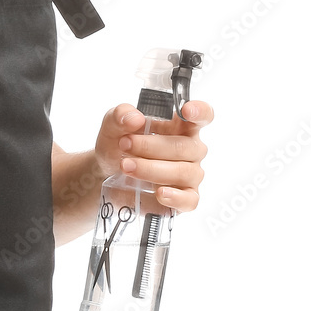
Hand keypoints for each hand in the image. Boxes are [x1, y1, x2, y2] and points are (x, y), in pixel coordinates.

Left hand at [93, 100, 212, 212]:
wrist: (107, 173)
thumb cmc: (120, 143)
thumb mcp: (113, 124)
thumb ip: (121, 115)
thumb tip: (135, 118)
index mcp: (180, 125)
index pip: (203, 115)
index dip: (199, 111)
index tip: (186, 110)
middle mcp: (191, 148)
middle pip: (185, 146)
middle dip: (150, 145)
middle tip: (125, 144)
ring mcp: (190, 174)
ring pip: (183, 172)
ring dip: (151, 168)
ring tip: (126, 165)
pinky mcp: (185, 198)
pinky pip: (190, 199)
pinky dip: (175, 196)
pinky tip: (159, 192)